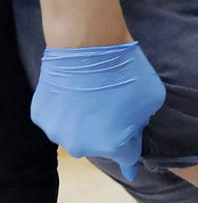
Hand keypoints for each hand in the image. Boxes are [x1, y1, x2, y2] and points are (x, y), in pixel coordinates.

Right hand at [31, 42, 165, 179]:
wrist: (87, 44)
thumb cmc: (126, 71)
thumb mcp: (152, 99)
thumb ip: (141, 122)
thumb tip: (131, 131)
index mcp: (111, 145)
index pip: (127, 158)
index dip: (133, 151)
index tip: (132, 158)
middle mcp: (81, 146)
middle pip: (101, 146)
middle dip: (109, 132)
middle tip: (114, 108)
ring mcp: (57, 132)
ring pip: (76, 134)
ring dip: (85, 123)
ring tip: (93, 98)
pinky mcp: (40, 116)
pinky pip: (59, 120)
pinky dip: (67, 111)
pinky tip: (74, 93)